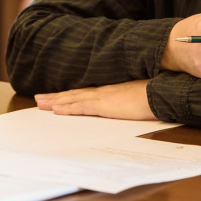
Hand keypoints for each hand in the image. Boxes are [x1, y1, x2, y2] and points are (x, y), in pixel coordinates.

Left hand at [34, 80, 154, 119]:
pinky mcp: (105, 105)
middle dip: (55, 97)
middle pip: (74, 94)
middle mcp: (103, 92)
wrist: (161, 91)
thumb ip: (125, 102)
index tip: (54, 97)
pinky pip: (82, 107)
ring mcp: (103, 97)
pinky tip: (56, 109)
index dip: (68, 95)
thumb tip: (122, 105)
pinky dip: (67, 107)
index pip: (83, 93)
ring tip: (40, 103)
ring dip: (55, 101)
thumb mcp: (136, 99)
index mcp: (109, 91)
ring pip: (73, 99)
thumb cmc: (153, 95)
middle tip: (38, 99)